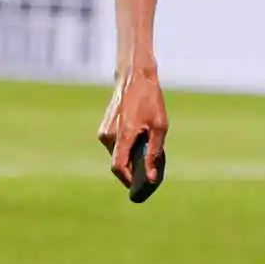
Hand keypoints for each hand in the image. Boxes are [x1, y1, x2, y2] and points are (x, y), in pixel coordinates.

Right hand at [98, 67, 167, 187]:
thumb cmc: (150, 100)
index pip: (119, 167)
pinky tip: (139, 136)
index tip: (139, 187)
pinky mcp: (104, 128)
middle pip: (119, 163)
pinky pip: (115, 145)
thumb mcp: (160, 126)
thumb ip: (155, 153)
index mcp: (122, 135)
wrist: (134, 76)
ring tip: (147, 144)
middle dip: (133, 168)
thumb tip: (151, 177)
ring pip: (117, 154)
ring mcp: (104, 131)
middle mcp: (108, 135)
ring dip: (130, 156)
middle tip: (151, 165)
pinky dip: (126, 147)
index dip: (128, 181)